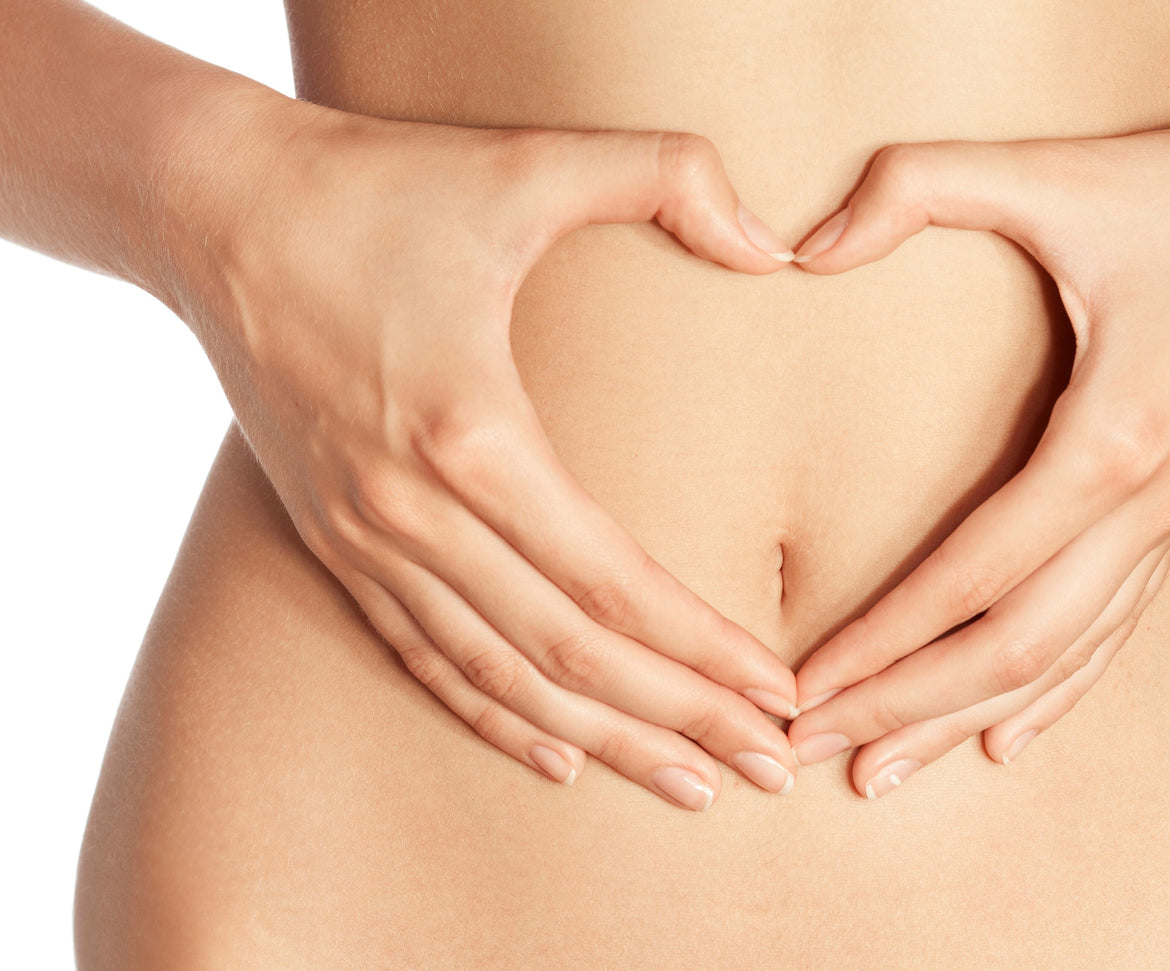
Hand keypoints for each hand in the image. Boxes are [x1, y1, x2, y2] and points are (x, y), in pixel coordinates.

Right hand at [180, 105, 802, 809]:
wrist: (211, 207)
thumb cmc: (374, 184)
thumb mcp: (526, 161)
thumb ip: (665, 172)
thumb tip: (779, 242)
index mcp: (472, 435)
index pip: (612, 582)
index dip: (703, 650)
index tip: (780, 694)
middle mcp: (413, 512)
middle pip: (569, 654)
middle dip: (681, 721)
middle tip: (771, 770)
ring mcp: (366, 538)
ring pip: (501, 676)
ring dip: (604, 740)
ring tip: (691, 786)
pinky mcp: (335, 540)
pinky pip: (424, 655)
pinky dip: (493, 714)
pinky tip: (557, 756)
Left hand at [785, 114, 1169, 796]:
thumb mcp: (1057, 173)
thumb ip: (920, 186)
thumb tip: (801, 247)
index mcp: (1112, 440)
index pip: (973, 575)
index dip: (881, 639)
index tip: (803, 686)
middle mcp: (1147, 505)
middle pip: (1012, 647)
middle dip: (902, 707)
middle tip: (807, 751)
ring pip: (1061, 659)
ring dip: (963, 720)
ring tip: (881, 775)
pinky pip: (1114, 631)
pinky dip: (1056, 694)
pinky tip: (1007, 739)